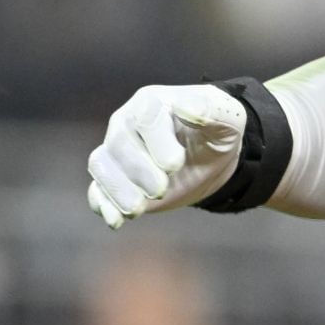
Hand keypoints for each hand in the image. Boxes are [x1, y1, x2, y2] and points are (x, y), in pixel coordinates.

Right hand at [87, 85, 246, 228]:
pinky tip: (116, 220)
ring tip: (137, 210)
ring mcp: (116, 152)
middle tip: (160, 192)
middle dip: (138, 171)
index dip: (157, 143)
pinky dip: (103, 204)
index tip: (175, 165)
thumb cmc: (216, 130)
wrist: (211, 155)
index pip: (144, 119)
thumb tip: (188, 107)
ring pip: (102, 166)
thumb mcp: (227, 118)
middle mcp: (127, 124)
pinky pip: (97, 189)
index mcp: (151, 103)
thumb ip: (210, 110)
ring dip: (117, 190)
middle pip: (119, 145)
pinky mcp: (115, 179)